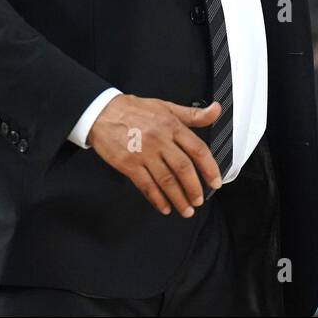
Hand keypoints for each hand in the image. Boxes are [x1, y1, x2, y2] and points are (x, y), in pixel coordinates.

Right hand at [86, 95, 223, 218]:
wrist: (102, 112)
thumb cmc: (135, 110)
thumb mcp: (166, 107)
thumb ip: (193, 114)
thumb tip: (216, 110)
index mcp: (171, 126)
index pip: (197, 149)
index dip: (210, 168)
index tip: (216, 182)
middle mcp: (160, 140)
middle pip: (183, 168)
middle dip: (194, 188)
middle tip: (199, 201)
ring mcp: (144, 153)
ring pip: (166, 180)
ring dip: (178, 198)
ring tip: (186, 210)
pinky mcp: (128, 165)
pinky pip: (146, 185)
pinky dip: (157, 199)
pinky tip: (164, 207)